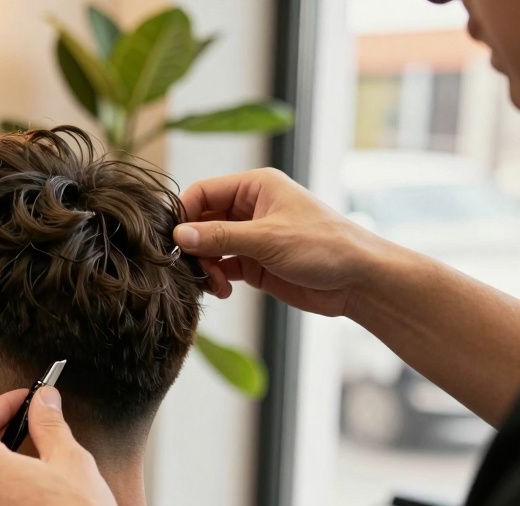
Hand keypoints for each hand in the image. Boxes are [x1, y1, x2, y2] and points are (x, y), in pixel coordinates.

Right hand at [175, 167, 399, 317]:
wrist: (359, 281)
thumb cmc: (325, 247)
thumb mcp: (267, 239)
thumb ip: (220, 237)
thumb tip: (178, 235)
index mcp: (255, 187)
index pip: (203, 192)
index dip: (184, 214)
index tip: (173, 240)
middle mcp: (250, 208)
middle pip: (201, 221)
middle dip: (194, 246)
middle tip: (193, 268)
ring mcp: (250, 236)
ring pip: (208, 247)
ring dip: (204, 266)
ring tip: (214, 284)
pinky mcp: (254, 263)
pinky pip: (220, 267)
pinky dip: (215, 279)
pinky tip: (222, 290)